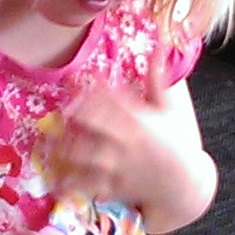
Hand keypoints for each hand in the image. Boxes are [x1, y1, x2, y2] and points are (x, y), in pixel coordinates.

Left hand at [47, 80, 199, 217]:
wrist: (185, 184)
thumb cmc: (178, 143)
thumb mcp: (172, 109)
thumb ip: (159, 80)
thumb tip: (159, 47)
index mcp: (139, 120)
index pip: (109, 100)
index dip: (88, 92)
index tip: (72, 85)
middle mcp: (126, 142)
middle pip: (91, 127)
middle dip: (72, 119)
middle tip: (58, 115)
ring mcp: (119, 166)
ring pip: (85, 157)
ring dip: (64, 149)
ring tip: (49, 144)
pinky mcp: (115, 187)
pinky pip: (89, 185)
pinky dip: (71, 183)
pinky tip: (55, 179)